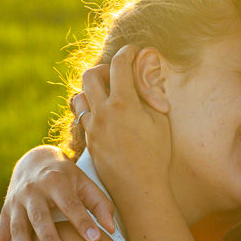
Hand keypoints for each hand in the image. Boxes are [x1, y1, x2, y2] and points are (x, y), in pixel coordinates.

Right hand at [0, 146, 116, 240]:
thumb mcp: (84, 183)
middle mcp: (32, 191)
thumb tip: (111, 230)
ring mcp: (15, 203)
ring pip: (17, 228)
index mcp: (55, 181)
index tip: (95, 239)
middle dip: (48, 237)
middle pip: (39, 216)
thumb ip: (99, 204)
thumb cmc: (65, 178)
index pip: (70, 203)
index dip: (82, 221)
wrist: (33, 161)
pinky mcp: (4, 214)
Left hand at [77, 46, 173, 206]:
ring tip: (108, 94)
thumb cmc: (157, 155)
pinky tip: (104, 114)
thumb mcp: (161, 120)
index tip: (133, 50)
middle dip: (104, 68)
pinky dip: (89, 108)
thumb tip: (145, 71)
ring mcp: (92, 127)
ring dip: (92, 89)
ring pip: (80, 95)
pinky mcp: (88, 140)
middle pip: (90, 74)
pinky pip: (81, 116)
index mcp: (124, 103)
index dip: (128, 51)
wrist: (140, 190)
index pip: (119, 63)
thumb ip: (150, 92)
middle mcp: (103, 112)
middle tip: (118, 74)